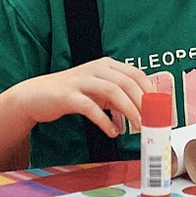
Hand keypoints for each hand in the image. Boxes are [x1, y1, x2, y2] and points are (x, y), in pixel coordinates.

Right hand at [8, 59, 152, 141]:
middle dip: (142, 102)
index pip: (135, 73)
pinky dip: (105, 121)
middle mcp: (95, 68)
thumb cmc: (71, 94)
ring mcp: (81, 80)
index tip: (160, 107)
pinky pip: (90, 108)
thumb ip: (118, 98)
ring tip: (138, 126)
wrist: (35, 96)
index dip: (150, 90)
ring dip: (129, 110)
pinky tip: (113, 132)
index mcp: (105, 65)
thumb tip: (142, 112)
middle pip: (127, 82)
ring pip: (112, 91)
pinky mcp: (68, 96)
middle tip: (152, 121)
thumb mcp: (98, 92)